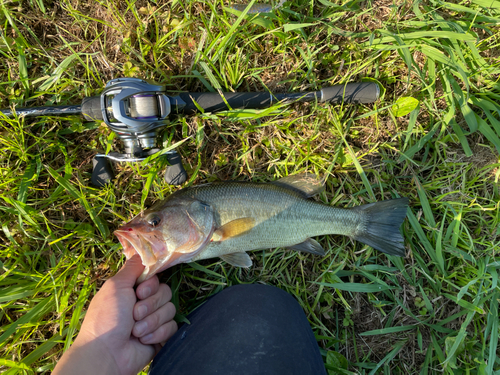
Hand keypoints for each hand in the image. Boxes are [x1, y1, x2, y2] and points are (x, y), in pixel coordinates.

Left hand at [53, 255, 177, 374]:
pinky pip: (172, 327)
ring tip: (135, 331)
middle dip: (149, 305)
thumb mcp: (115, 286)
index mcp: (134, 290)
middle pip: (166, 292)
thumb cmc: (107, 318)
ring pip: (169, 310)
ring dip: (151, 321)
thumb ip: (132, 268)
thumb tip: (142, 251)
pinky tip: (143, 340)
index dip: (151, 286)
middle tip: (133, 315)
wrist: (107, 353)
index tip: (139, 292)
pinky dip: (157, 334)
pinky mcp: (161, 336)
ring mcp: (153, 319)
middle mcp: (145, 302)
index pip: (156, 278)